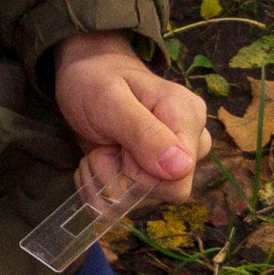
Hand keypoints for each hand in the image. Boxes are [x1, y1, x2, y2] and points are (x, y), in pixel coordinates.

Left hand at [53, 29, 207, 201]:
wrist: (85, 74)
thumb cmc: (96, 79)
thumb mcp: (110, 101)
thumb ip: (144, 133)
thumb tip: (181, 167)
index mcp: (187, 118)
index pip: (178, 181)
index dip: (140, 174)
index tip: (119, 145)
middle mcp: (189, 142)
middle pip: (162, 193)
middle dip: (120, 177)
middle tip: (105, 144)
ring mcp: (172, 159)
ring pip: (142, 200)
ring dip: (106, 181)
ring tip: (100, 148)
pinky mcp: (154, 171)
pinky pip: (129, 199)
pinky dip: (102, 185)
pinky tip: (98, 158)